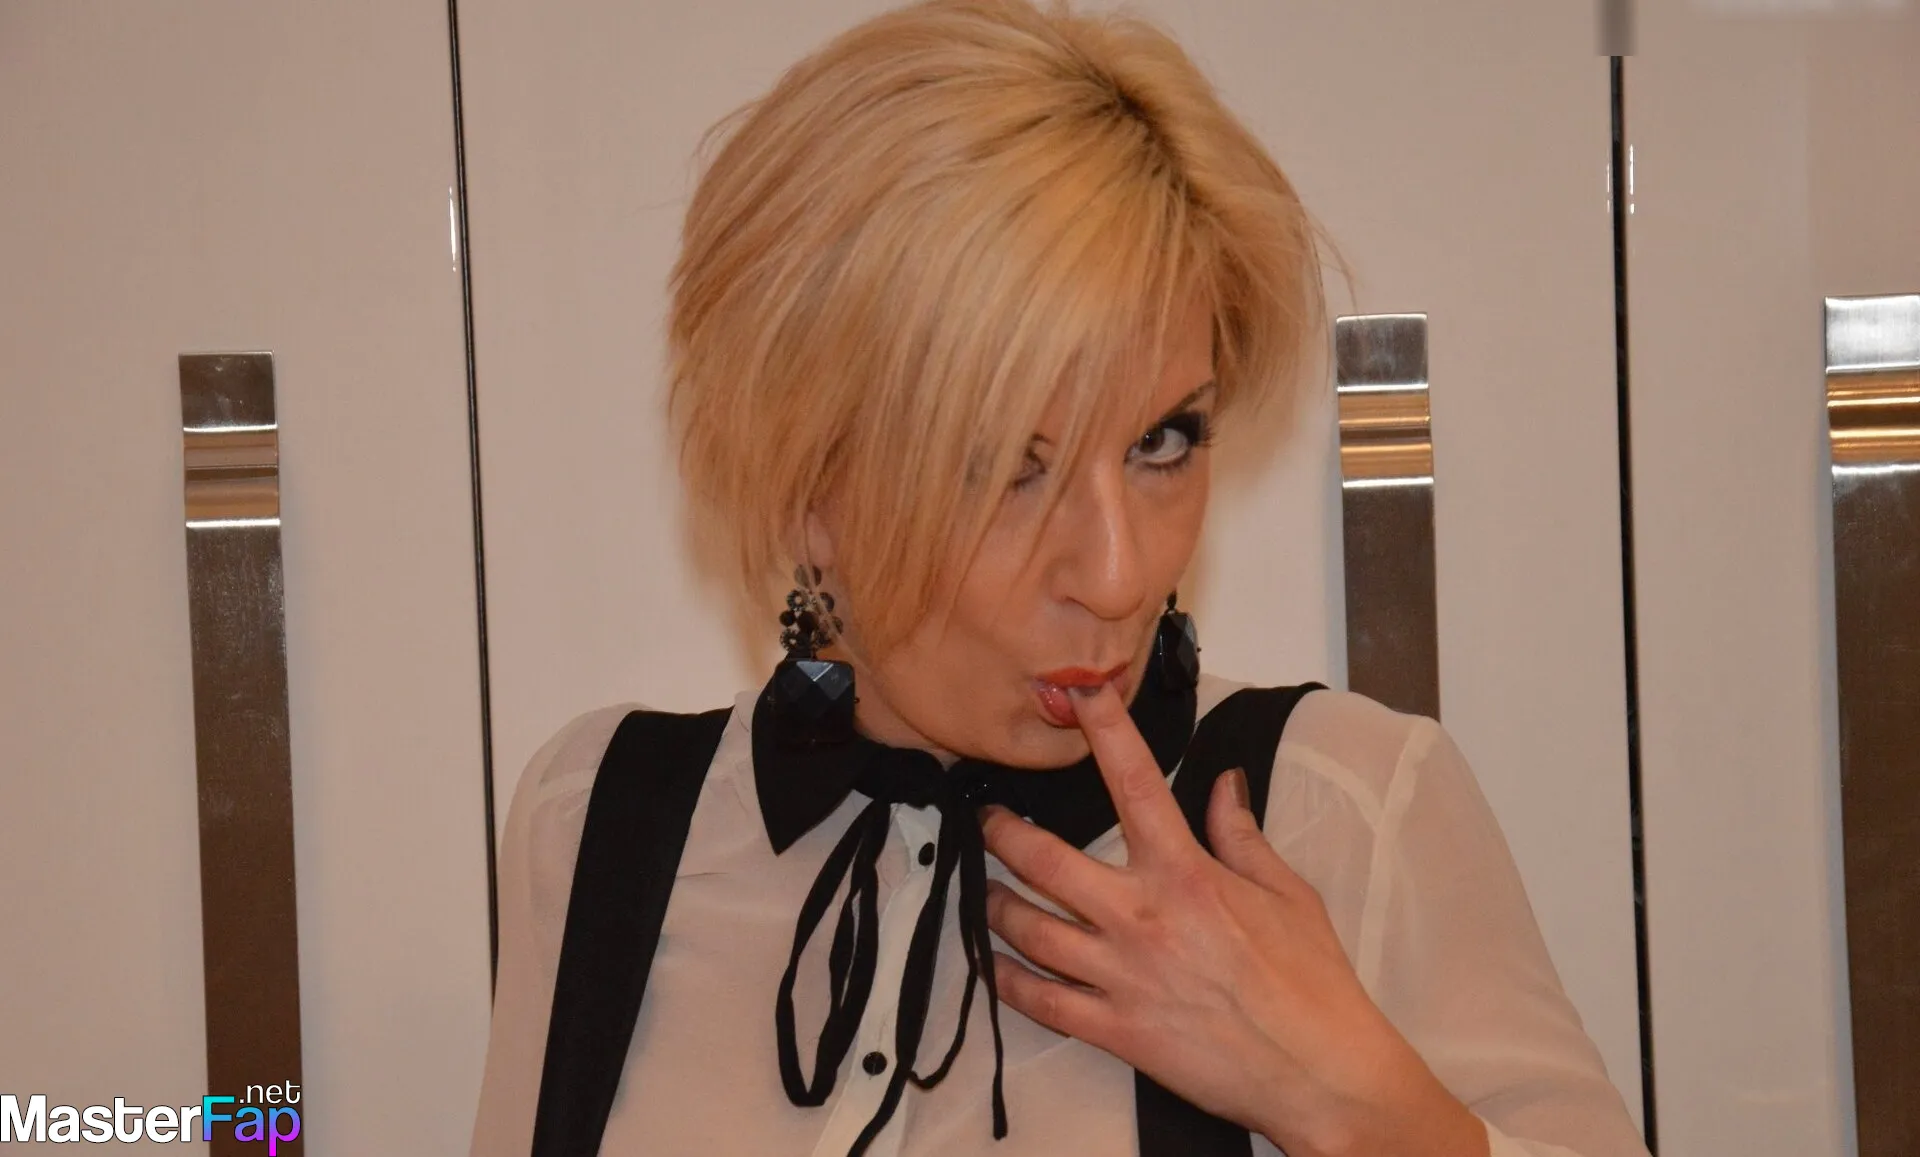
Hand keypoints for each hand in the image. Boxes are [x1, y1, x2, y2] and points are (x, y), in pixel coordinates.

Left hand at [980, 683, 1486, 1156]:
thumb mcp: (1288, 894)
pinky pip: (1041, 1001)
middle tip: (987, 820)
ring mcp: (1121, 976)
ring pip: (1029, 930)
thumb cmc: (1312, 982)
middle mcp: (1142, 919)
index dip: (1106, 731)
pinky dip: (1009, 980)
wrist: (1319, 1071)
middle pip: (1046, 861)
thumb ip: (1242, 836)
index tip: (1079, 694)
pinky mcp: (1114, 1030)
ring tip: (987, 891)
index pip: (1136, 785)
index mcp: (1186, 876)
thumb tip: (1224, 782)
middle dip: (1005, 833)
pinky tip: (997, 964)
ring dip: (997, 905)